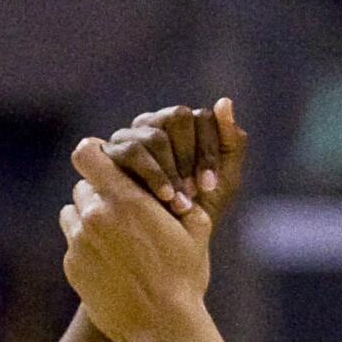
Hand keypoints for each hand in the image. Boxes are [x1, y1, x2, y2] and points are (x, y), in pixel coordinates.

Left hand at [60, 142, 211, 341]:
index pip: (87, 153)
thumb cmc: (185, 278)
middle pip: (82, 187)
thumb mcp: (196, 230)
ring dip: (87, 220)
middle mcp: (94, 216)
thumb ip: (179, 199)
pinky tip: (112, 266)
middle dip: (98, 194)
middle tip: (120, 211)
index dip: (94, 155)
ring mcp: (78, 244)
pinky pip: (73, 246)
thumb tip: (176, 183)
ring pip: (72, 215)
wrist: (164, 329)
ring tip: (114, 239)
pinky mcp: (72, 269)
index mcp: (125, 199)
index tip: (105, 163)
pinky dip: (87, 250)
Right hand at [100, 99, 247, 229]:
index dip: (209, 151)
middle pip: (179, 117)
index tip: (209, 186)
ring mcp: (132, 134)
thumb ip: (231, 144)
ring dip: (173, 170)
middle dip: (191, 158)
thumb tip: (225, 101)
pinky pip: (133, 151)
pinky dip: (153, 175)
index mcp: (185, 127)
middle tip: (194, 191)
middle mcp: (157, 123)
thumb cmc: (197, 209)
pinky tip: (164, 196)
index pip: (202, 117)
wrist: (168, 240)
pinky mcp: (111, 151)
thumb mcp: (223, 183)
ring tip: (180, 201)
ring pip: (156, 135)